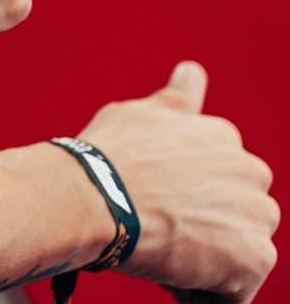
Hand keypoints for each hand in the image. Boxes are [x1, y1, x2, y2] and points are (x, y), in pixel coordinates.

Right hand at [79, 61, 278, 301]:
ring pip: (241, 249)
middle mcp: (250, 168)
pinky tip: (176, 278)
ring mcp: (255, 212)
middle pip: (238, 212)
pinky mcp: (254, 255)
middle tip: (163, 233)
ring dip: (212, 260)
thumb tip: (192, 71)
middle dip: (208, 226)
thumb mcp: (142, 113)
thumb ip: (178, 100)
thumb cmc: (111, 154)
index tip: (159, 203)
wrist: (97, 196)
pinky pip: (240, 289)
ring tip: (168, 258)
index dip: (187, 196)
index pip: (220, 177)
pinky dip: (212, 293)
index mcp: (224, 135)